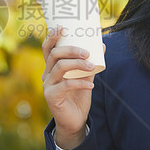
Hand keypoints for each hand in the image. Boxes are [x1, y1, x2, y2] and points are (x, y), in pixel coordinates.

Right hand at [41, 27, 100, 149]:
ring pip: (59, 67)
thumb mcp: (85, 77)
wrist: (75, 121)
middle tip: (87, 52)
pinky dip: (80, 83)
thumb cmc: (78, 97)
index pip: (48, 48)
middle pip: (54, 55)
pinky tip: (91, 85)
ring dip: (77, 65)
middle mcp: (47, 74)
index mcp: (52, 67)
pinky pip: (65, 85)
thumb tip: (101, 46)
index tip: (62, 28)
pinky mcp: (51, 96)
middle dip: (70, 50)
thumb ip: (90, 63)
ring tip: (91, 66)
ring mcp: (48, 85)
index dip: (52, 37)